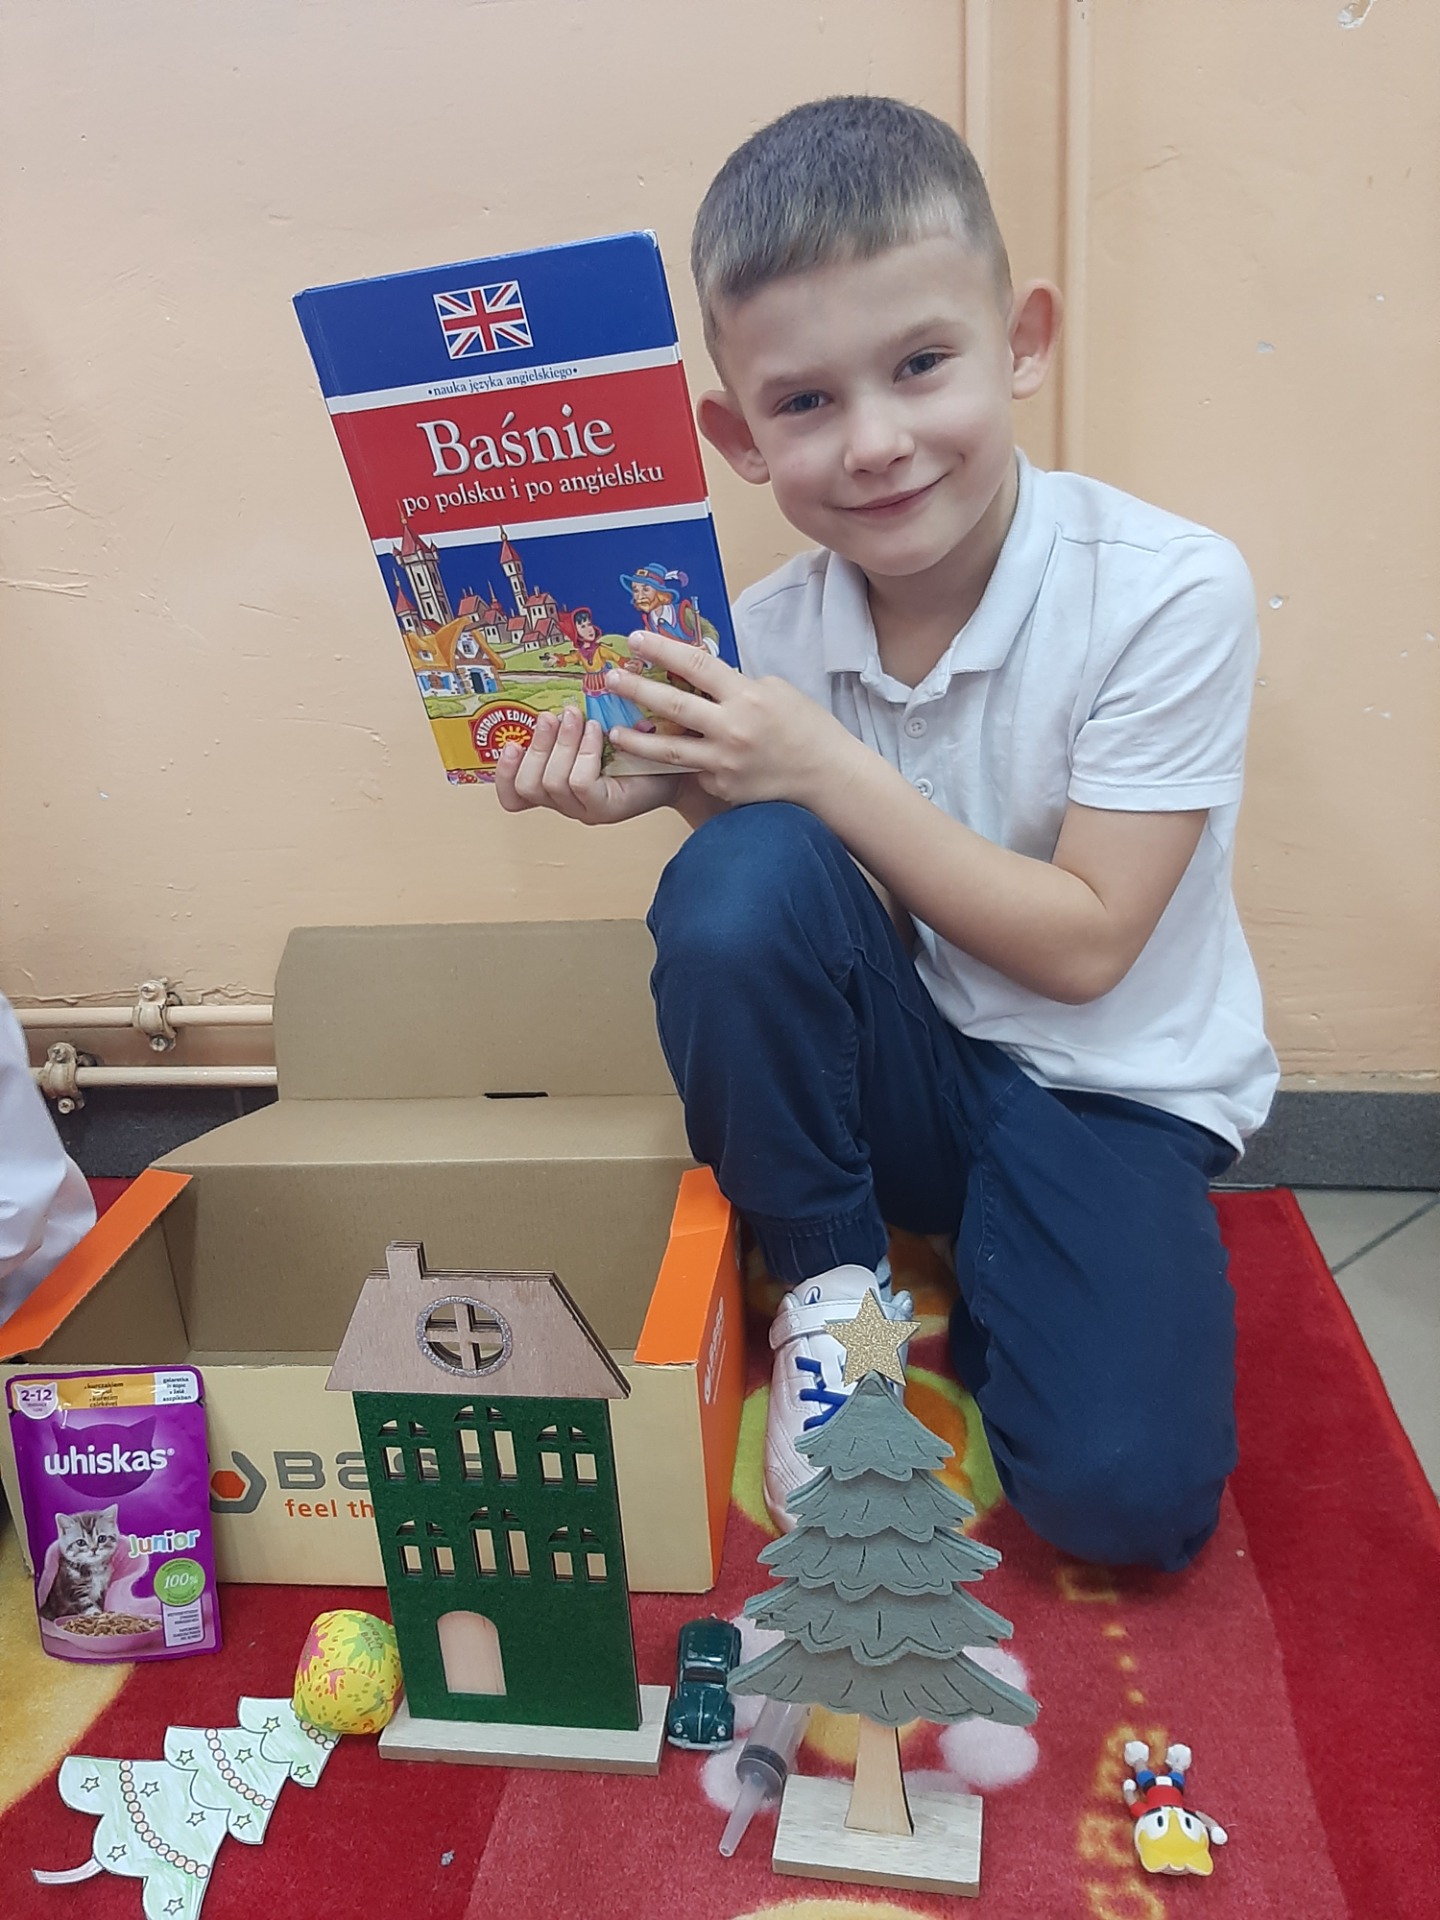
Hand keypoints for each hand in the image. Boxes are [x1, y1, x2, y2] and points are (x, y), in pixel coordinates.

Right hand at [494, 703, 684, 823]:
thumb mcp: (594, 731)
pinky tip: (598, 733)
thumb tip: (549, 699)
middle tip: (553, 716)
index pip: (514, 796)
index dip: (504, 773)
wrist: (682, 762)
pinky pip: (580, 782)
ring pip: (551, 782)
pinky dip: (584, 752)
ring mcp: (586, 810)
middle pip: (527, 786)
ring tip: (578, 718)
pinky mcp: (607, 808)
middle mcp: (567, 803)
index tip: (512, 744)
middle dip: (536, 745)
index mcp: (556, 787)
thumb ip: (567, 725)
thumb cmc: (639, 744)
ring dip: (561, 743)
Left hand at [603, 632, 861, 808]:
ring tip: (614, 733)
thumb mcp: (777, 691)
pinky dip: (677, 764)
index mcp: (747, 696)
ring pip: (668, 750)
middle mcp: (731, 729)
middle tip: (610, 679)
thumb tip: (704, 677)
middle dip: (636, 689)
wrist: (827, 778)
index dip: (662, 650)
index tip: (636, 639)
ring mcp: (724, 763)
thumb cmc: (807, 728)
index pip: (696, 665)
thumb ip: (737, 685)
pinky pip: (693, 771)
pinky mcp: (722, 787)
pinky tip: (658, 759)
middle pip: (672, 705)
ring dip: (637, 740)